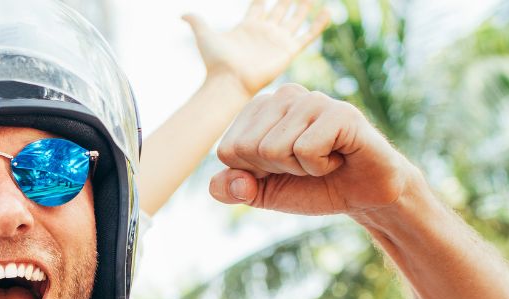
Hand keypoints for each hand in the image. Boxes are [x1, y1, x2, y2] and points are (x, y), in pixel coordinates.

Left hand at [185, 0, 329, 97]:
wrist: (228, 82)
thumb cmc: (216, 62)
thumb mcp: (204, 36)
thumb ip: (196, 21)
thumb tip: (181, 13)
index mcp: (249, 26)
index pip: (261, 4)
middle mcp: (265, 31)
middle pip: (280, 9)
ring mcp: (278, 41)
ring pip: (296, 19)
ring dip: (304, 7)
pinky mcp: (288, 51)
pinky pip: (307, 36)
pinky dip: (318, 25)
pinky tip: (327, 12)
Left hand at [210, 84, 415, 216]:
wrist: (363, 193)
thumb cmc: (312, 186)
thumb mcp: (262, 193)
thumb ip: (232, 189)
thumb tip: (220, 184)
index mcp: (260, 109)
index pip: (227, 150)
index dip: (252, 173)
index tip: (281, 168)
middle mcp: (284, 95)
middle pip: (247, 149)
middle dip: (274, 171)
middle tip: (304, 164)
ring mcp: (313, 100)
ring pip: (273, 150)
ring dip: (299, 169)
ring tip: (322, 158)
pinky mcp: (339, 112)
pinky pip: (305, 151)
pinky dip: (320, 167)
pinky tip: (338, 156)